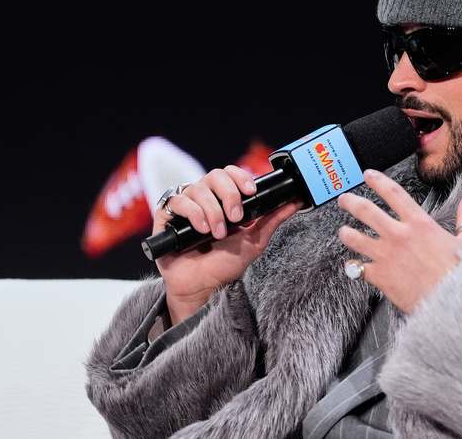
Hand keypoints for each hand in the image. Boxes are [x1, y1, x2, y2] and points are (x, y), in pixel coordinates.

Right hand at [154, 165, 302, 323]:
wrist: (203, 288)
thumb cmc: (225, 265)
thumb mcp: (254, 241)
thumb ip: (272, 220)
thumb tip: (295, 202)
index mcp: (223, 200)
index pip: (230, 174)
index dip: (240, 177)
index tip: (252, 191)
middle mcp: (204, 199)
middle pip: (215, 176)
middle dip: (229, 194)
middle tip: (236, 218)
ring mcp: (184, 206)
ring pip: (198, 189)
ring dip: (212, 210)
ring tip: (217, 233)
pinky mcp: (166, 217)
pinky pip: (177, 201)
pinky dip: (193, 213)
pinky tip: (201, 230)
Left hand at [337, 169, 461, 314]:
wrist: (454, 303)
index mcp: (419, 223)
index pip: (393, 193)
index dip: (378, 181)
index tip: (368, 174)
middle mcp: (399, 236)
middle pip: (366, 211)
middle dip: (351, 202)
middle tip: (344, 199)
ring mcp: (386, 256)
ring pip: (355, 238)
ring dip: (346, 233)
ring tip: (343, 231)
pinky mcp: (380, 277)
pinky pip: (357, 268)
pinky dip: (352, 266)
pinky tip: (351, 264)